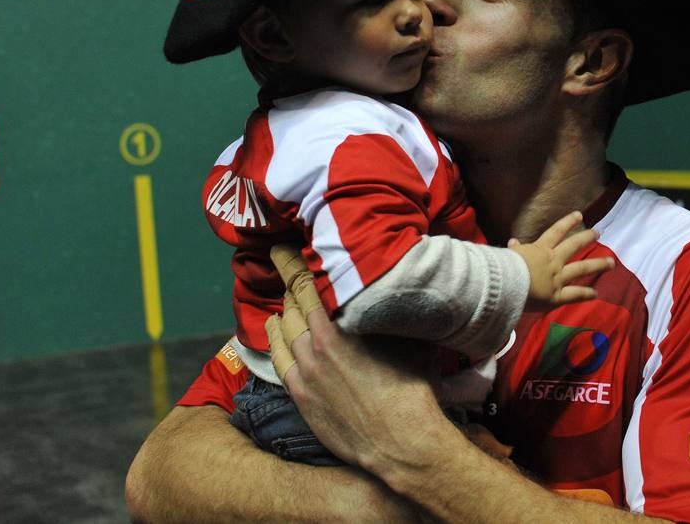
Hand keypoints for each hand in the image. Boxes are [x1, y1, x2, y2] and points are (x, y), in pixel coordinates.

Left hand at [265, 245, 450, 474]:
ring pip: (283, 333)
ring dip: (283, 313)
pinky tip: (277, 334)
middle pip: (290, 306)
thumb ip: (393, 312)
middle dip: (288, 284)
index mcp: (338, 326)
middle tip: (285, 267)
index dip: (290, 262)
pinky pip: (279, 362)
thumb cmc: (412, 388)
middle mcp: (314, 346)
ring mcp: (305, 374)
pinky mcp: (301, 398)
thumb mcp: (410, 339)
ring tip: (286, 303)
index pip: (304, 284)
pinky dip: (276, 342)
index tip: (280, 247)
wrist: (402, 442)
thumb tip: (398, 290)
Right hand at [508, 211, 614, 308]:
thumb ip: (515, 249)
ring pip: (581, 269)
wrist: (507, 285)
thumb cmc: (504, 268)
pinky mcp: (557, 296)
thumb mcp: (509, 255)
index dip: (567, 222)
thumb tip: (514, 241)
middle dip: (586, 238)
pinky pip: (574, 294)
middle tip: (597, 233)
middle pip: (573, 246)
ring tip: (611, 262)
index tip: (579, 214)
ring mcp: (558, 278)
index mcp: (540, 249)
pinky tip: (596, 293)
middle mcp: (553, 261)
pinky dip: (585, 294)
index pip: (556, 232)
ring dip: (597, 264)